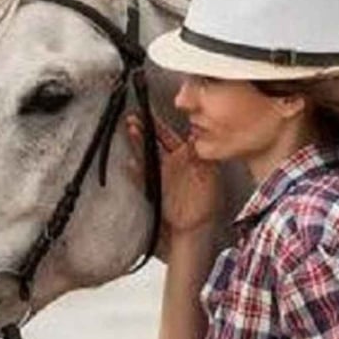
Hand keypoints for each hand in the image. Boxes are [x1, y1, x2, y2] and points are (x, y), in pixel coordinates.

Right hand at [122, 113, 222, 242]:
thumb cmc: (206, 199)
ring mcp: (160, 174)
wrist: (196, 224)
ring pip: (146, 154)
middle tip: (133, 118)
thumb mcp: (208, 172)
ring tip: (131, 130)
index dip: (158, 125)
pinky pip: (141, 177)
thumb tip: (195, 136)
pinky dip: (135, 171)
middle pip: (153, 142)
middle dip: (144, 129)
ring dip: (138, 143)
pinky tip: (129, 164)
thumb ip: (200, 154)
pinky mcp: (154, 188)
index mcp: (183, 156)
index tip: (150, 114)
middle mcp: (169, 163)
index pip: (168, 136)